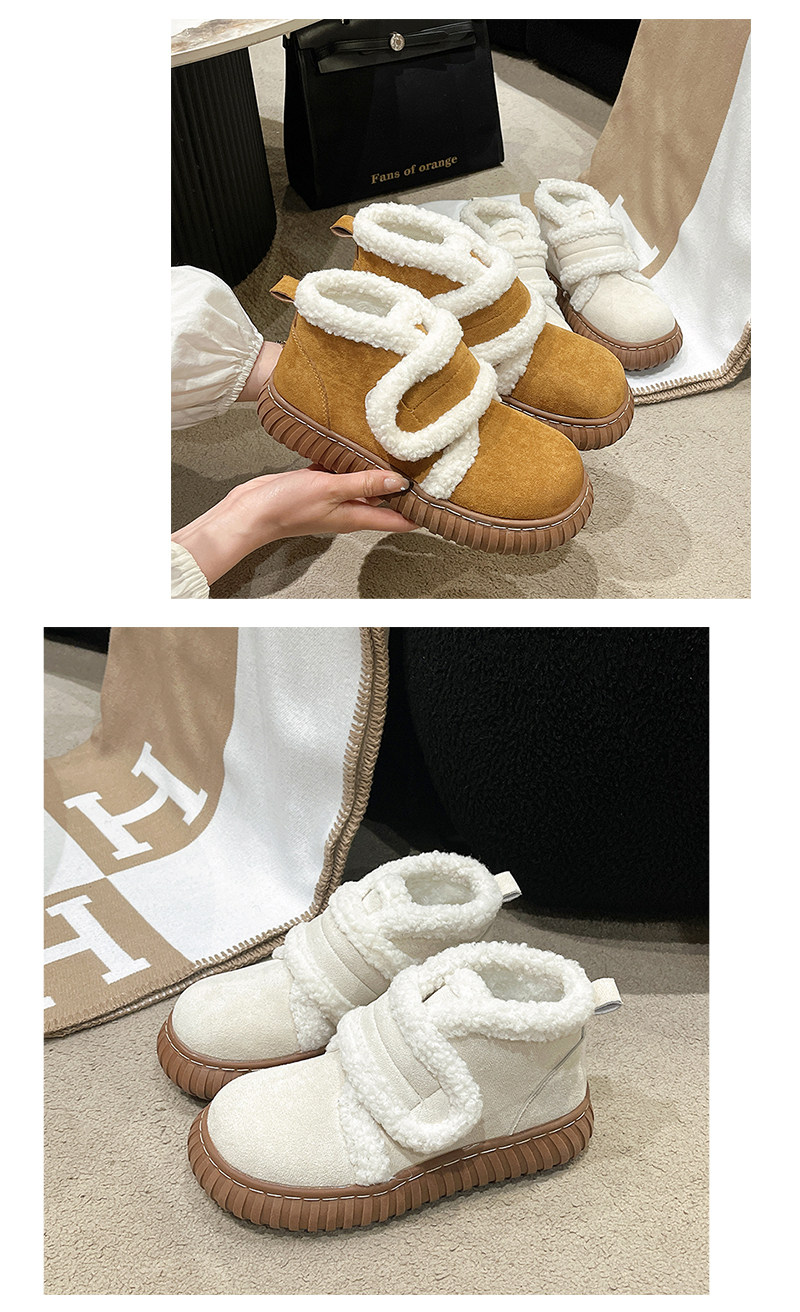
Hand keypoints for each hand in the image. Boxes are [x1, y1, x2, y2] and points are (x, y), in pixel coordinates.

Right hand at [172, 465, 415, 584]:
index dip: (421, 512)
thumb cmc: (286, 506)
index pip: (399, 520)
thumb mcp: (330, 490)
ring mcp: (334, 497)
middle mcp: (349, 508)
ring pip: (364, 483)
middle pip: (386, 500)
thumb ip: (364, 484)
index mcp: (357, 516)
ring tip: (399, 449)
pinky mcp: (319, 484)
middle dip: (405, 486)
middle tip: (427, 464)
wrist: (251, 511)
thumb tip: (399, 482)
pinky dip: (350, 460)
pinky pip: (341, 471)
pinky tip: (354, 443)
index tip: (442, 499)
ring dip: (378, 470)